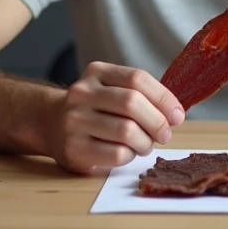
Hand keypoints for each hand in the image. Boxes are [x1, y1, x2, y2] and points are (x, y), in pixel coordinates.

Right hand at [48, 62, 184, 173]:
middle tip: (165, 134)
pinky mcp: (74, 148)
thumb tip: (175, 114)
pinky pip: (117, 154)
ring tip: (145, 145)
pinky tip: (128, 152)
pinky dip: (130, 156)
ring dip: (145, 142)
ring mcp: (75, 120)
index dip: (164, 98)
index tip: (177, 115)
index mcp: (97, 72)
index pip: (137, 78)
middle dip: (157, 122)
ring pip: (127, 132)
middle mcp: (82, 93)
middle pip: (132, 103)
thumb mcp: (111, 89)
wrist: (49, 123)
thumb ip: (140, 95)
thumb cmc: (93, 108)